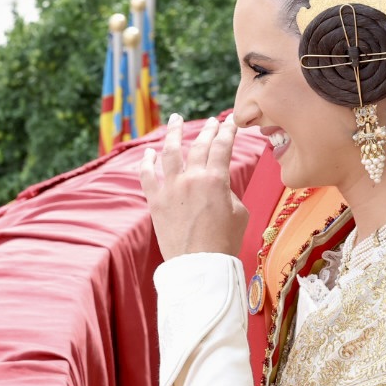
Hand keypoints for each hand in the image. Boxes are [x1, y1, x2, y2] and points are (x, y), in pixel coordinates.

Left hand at [139, 115, 247, 260]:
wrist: (200, 266)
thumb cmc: (225, 242)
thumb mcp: (239, 213)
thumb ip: (228, 193)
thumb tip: (218, 187)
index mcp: (216, 180)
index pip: (222, 147)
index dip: (227, 132)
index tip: (229, 123)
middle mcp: (192, 178)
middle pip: (199, 145)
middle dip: (207, 130)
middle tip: (212, 121)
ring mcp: (171, 188)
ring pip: (170, 151)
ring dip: (173, 133)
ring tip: (176, 119)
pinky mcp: (155, 202)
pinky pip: (147, 176)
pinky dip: (146, 162)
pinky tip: (148, 152)